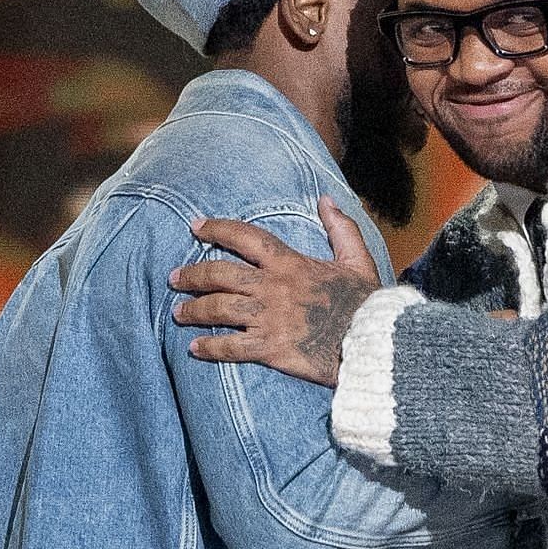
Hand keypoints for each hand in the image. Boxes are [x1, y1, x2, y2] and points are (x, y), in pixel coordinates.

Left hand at [170, 197, 379, 385]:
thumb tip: (325, 199)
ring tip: (179, 313)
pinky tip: (195, 348)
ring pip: (218, 309)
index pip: (245, 238)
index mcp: (290, 264)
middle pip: (219, 274)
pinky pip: (231, 347)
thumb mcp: (358, 259)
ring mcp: (269, 319)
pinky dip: (210, 347)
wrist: (373, 343)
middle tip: (174, 278)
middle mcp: (273, 288)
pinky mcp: (270, 349)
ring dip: (193, 310)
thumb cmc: (366, 303)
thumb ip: (341, 228)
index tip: (195, 227)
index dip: (217, 229)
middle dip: (192, 274)